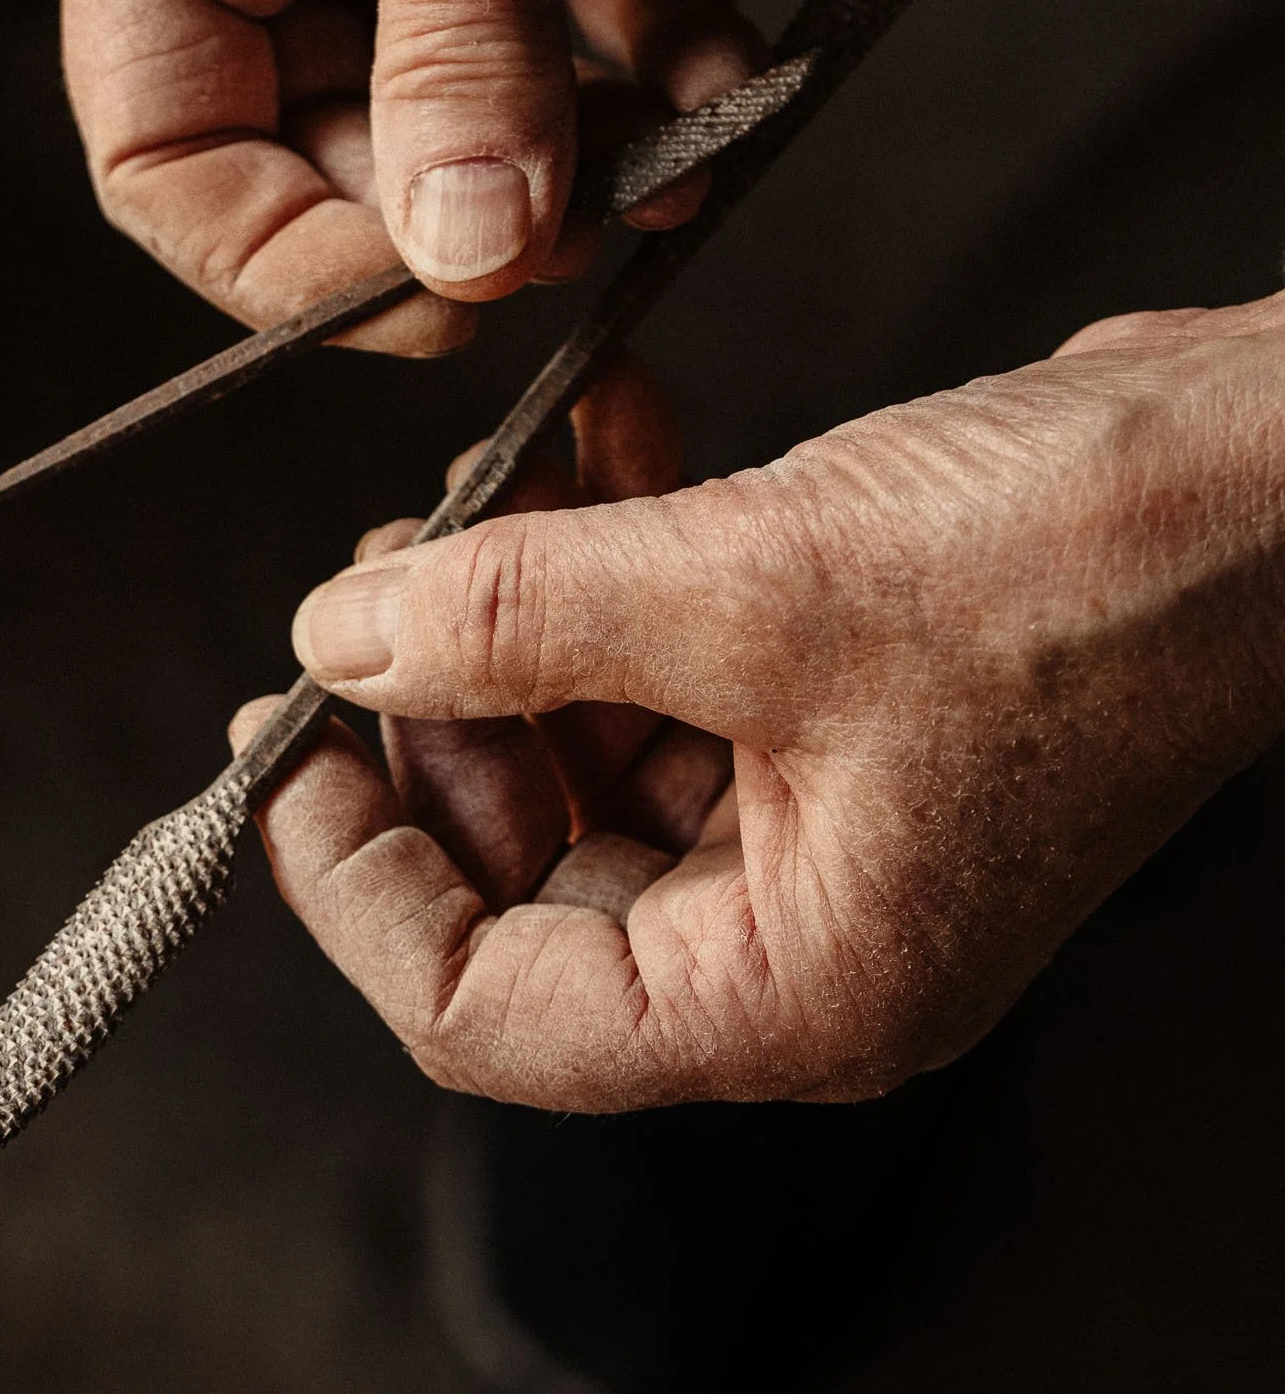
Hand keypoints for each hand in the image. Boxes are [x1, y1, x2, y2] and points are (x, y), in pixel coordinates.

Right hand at [64, 0, 765, 354]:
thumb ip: (455, 30)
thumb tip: (467, 248)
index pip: (170, 156)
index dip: (278, 259)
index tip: (415, 298)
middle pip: (333, 147)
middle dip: (456, 214)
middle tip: (555, 246)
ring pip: (485, 93)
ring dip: (584, 156)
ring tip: (662, 173)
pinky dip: (673, 53)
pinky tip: (732, 88)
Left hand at [239, 295, 1284, 1109]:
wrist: (1278, 464)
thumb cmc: (1095, 567)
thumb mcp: (761, 588)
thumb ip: (520, 623)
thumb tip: (340, 640)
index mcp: (791, 990)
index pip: (484, 1010)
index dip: (352, 884)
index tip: (279, 752)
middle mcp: (795, 935)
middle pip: (518, 878)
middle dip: (429, 723)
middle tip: (376, 586)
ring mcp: (815, 828)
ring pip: (576, 759)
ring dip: (506, 627)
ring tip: (473, 497)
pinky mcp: (829, 719)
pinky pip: (656, 674)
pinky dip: (599, 577)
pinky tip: (583, 454)